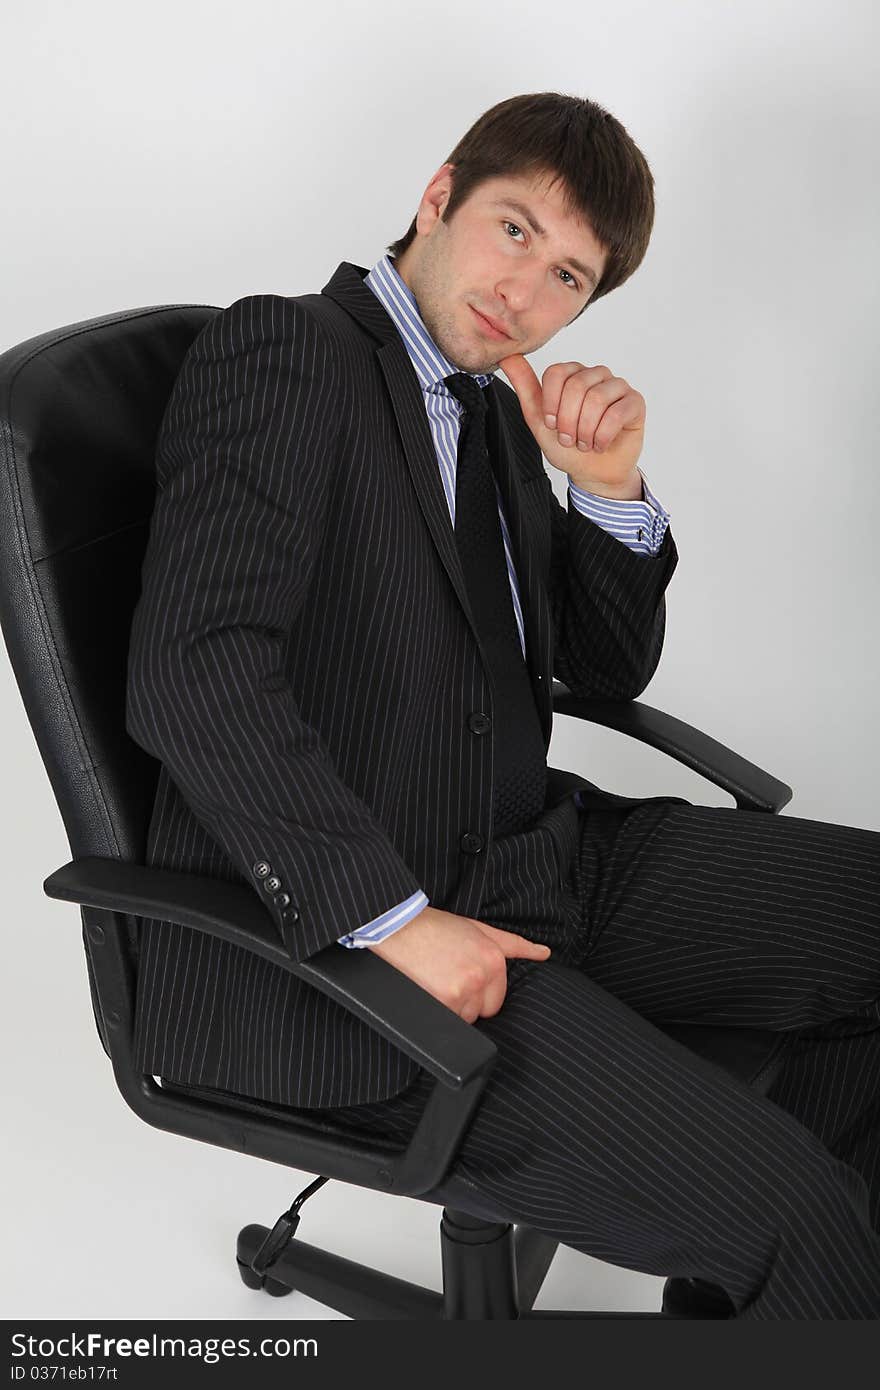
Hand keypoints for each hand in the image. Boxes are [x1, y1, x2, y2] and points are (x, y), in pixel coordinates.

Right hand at [365, 905, 550, 1023]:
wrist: (397, 925)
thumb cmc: (435, 927)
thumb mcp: (478, 929)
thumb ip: (514, 944)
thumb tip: (544, 953)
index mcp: (493, 959)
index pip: (496, 1000)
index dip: (476, 992)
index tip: (458, 976)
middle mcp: (482, 976)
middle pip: (481, 1012)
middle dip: (465, 1001)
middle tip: (444, 978)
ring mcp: (462, 991)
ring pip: (463, 1020)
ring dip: (449, 1008)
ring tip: (433, 982)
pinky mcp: (442, 1002)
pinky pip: (447, 1024)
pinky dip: (436, 1013)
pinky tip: (426, 991)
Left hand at [498, 353, 645, 497]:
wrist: (592, 473)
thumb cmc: (568, 447)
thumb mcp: (539, 420)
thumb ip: (525, 387)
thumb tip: (508, 357)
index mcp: (572, 374)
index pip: (556, 372)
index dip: (550, 403)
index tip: (551, 424)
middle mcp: (595, 375)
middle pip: (576, 386)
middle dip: (568, 421)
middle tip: (570, 439)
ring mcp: (617, 386)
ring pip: (597, 399)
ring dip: (586, 430)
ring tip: (585, 442)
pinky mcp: (635, 402)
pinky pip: (616, 413)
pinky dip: (603, 435)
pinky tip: (601, 444)